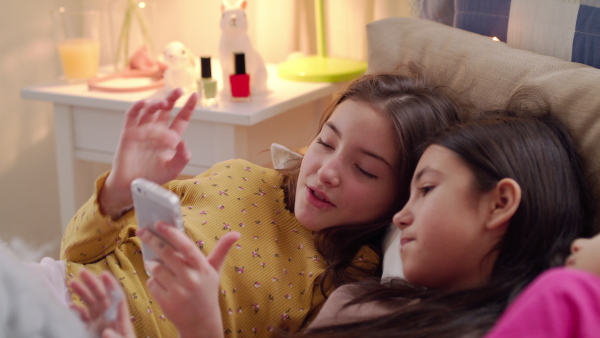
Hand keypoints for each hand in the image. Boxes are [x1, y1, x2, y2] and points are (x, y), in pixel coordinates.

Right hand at [69, 269, 135, 337]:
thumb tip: (107, 331)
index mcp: (121, 322)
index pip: (117, 299)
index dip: (111, 286)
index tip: (104, 274)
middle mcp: (110, 320)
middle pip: (102, 298)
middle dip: (93, 284)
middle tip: (82, 271)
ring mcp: (101, 325)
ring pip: (92, 305)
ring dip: (83, 293)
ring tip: (72, 282)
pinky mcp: (92, 332)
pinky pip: (84, 319)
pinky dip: (78, 311)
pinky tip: (71, 305)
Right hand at [100, 89, 197, 217]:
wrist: (131, 186)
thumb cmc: (153, 178)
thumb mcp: (173, 169)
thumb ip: (182, 157)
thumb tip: (184, 143)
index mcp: (170, 138)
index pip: (181, 119)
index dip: (188, 107)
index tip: (194, 96)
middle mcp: (157, 131)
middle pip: (166, 110)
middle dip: (172, 99)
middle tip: (179, 91)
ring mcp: (142, 130)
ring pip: (150, 110)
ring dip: (156, 103)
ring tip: (163, 104)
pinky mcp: (128, 132)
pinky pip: (132, 116)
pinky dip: (137, 107)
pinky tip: (143, 104)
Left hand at [138, 223, 239, 337]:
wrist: (201, 321)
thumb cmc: (206, 290)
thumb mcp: (215, 270)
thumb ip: (222, 250)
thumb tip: (236, 233)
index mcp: (202, 268)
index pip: (185, 246)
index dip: (172, 233)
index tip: (159, 223)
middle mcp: (191, 279)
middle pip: (166, 253)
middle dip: (152, 240)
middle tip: (142, 232)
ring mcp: (179, 291)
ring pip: (156, 269)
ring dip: (151, 264)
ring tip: (154, 264)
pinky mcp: (167, 302)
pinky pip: (151, 284)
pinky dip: (152, 281)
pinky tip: (160, 283)